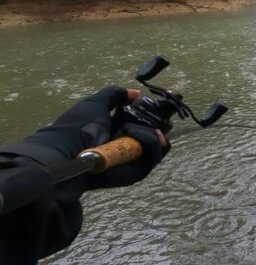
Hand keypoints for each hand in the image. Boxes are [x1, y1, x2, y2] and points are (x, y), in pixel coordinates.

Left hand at [0, 86, 168, 190]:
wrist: (69, 151)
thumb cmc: (79, 126)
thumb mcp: (96, 103)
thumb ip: (116, 95)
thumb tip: (136, 93)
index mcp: (120, 128)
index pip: (147, 120)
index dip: (159, 111)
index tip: (175, 98)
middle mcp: (130, 144)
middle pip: (159, 133)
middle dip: (163, 122)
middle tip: (164, 116)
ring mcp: (136, 158)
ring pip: (160, 143)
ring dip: (149, 132)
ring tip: (129, 128)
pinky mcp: (139, 171)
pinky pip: (154, 154)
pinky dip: (147, 141)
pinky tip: (131, 133)